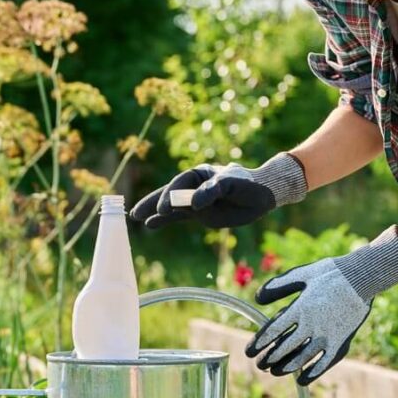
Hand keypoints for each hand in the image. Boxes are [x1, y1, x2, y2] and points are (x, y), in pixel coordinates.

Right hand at [130, 152, 306, 229]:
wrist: (260, 196)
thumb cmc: (247, 184)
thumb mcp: (231, 184)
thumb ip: (212, 191)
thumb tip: (194, 204)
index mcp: (199, 173)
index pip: (180, 183)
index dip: (171, 195)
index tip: (168, 209)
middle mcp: (193, 186)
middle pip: (168, 193)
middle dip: (153, 202)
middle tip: (137, 213)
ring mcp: (194, 201)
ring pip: (170, 206)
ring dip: (154, 212)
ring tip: (136, 217)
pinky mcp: (198, 214)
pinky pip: (177, 217)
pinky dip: (164, 220)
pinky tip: (150, 224)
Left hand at [245, 226, 397, 384]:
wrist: (363, 277)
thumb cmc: (330, 273)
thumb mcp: (301, 275)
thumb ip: (278, 287)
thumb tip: (257, 298)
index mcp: (300, 308)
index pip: (272, 331)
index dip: (259, 344)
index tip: (249, 352)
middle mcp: (312, 325)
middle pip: (284, 348)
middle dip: (269, 359)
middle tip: (260, 365)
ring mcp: (327, 336)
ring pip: (301, 358)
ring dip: (285, 368)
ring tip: (275, 372)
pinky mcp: (341, 342)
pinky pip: (325, 363)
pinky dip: (312, 373)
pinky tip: (301, 380)